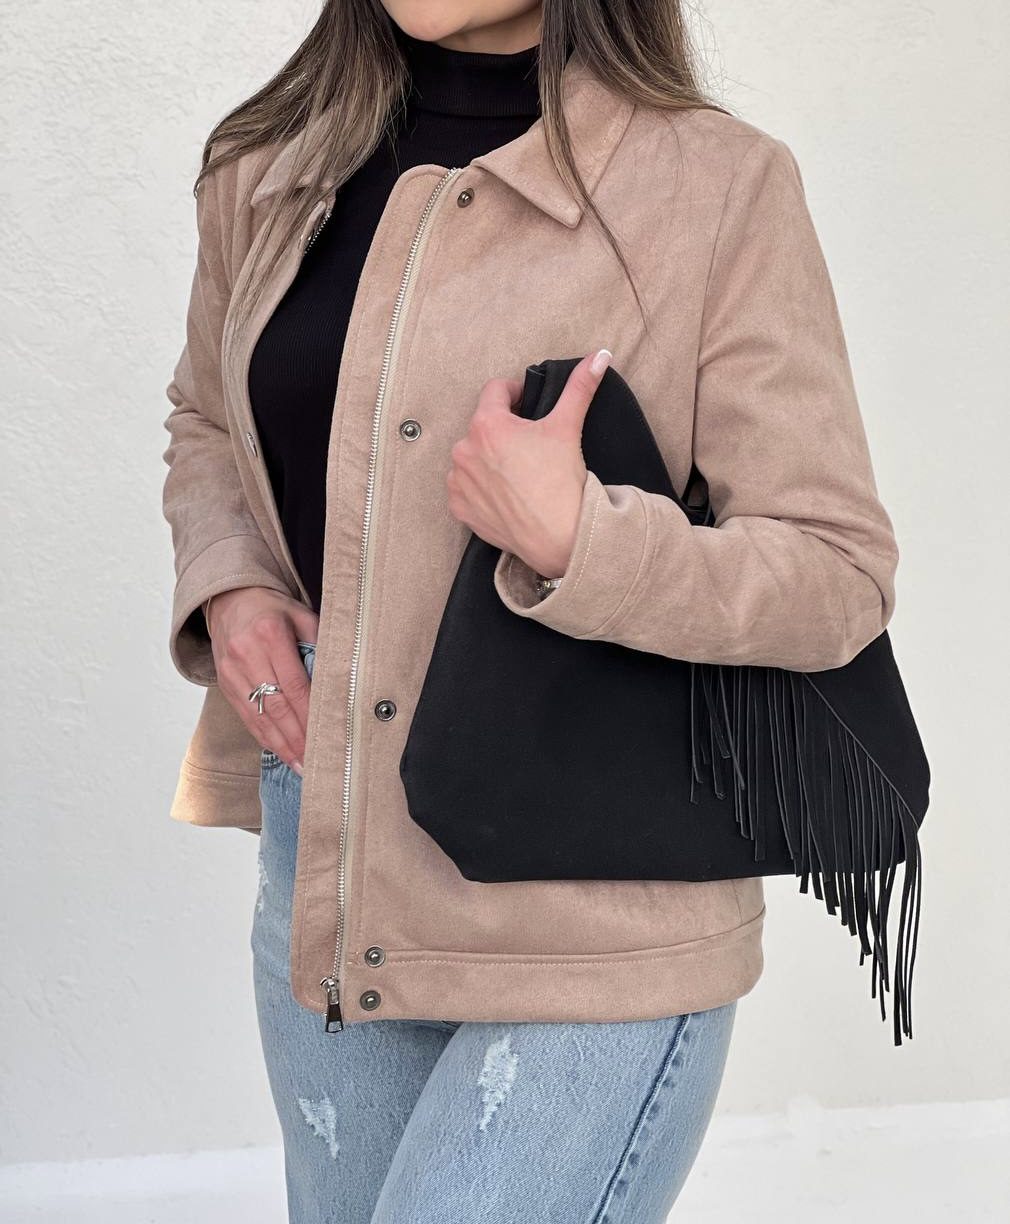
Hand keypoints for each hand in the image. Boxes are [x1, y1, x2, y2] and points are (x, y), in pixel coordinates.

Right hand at [205, 587, 319, 774]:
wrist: (231, 600)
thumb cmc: (275, 610)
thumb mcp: (302, 615)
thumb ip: (320, 643)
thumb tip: (342, 678)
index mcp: (271, 634)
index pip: (294, 683)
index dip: (310, 713)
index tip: (326, 734)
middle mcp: (247, 654)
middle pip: (276, 704)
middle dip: (297, 737)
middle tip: (316, 761)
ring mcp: (231, 671)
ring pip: (259, 716)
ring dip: (281, 744)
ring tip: (301, 766)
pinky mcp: (224, 683)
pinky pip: (246, 716)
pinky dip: (265, 737)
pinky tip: (281, 751)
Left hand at [446, 348, 612, 575]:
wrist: (558, 536)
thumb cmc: (561, 481)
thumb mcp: (568, 427)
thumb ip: (580, 387)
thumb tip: (599, 356)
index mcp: (486, 424)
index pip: (496, 391)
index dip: (516, 394)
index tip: (529, 406)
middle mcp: (464, 449)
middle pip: (483, 426)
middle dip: (504, 431)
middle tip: (529, 447)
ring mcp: (458, 481)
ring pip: (472, 457)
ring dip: (488, 459)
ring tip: (517, 473)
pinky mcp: (459, 508)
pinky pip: (465, 488)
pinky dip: (480, 488)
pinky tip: (504, 494)